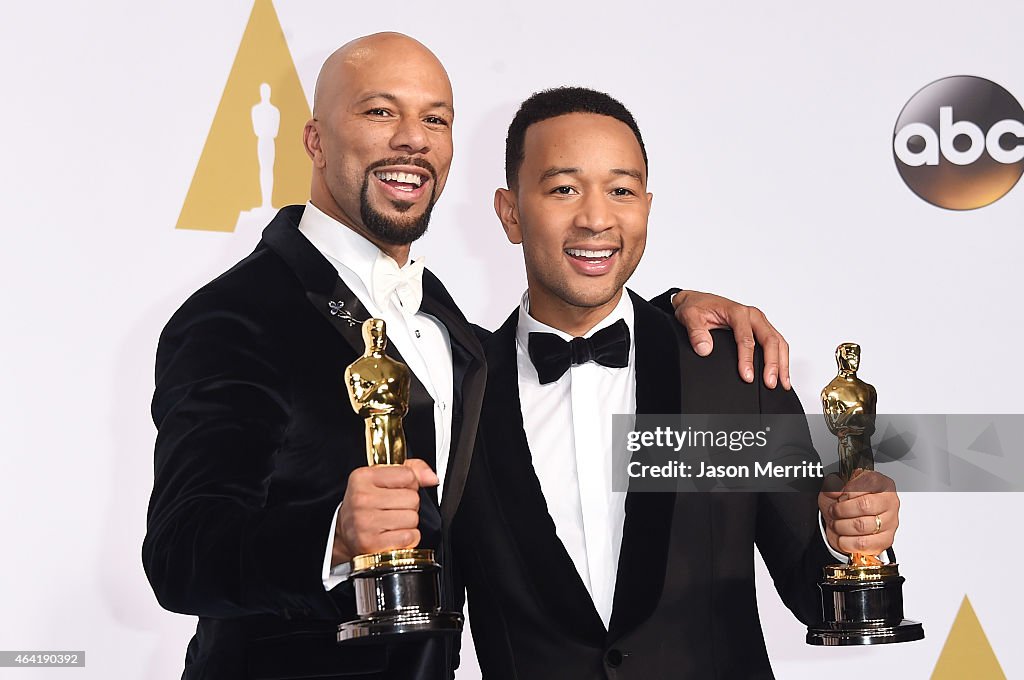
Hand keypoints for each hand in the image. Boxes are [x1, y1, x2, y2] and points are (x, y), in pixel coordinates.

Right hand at [331, 459, 438, 566]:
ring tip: (392, 521)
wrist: (346, 533)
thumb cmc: (367, 503)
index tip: (397, 489)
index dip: (409, 483)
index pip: (408, 475)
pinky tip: (393, 534)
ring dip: (408, 522)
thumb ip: (412, 469)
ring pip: (413, 518)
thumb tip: (432, 478)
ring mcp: (365, 522)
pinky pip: (409, 537)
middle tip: (393, 508)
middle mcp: (361, 499)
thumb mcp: (384, 477)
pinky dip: (407, 538)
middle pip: (412, 498)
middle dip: (409, 505)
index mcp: (363, 477)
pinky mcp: (371, 543)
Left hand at [670, 290, 790, 389]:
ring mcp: (759, 321)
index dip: (747, 359)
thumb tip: (704, 349)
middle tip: (769, 383)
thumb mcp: (689, 316)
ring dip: (782, 363)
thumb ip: (696, 332)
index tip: (747, 376)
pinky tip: (782, 373)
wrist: (697, 300)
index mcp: (737, 312)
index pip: (746, 339)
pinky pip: (777, 342)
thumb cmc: (696, 307)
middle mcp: (752, 315)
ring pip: (778, 341)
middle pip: (770, 340)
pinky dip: (782, 358)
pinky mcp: (761, 327)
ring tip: (782, 383)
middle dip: (772, 363)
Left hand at [818, 470, 898, 557]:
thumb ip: (832, 484)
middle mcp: (889, 501)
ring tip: (836, 523)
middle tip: (834, 511)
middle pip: (864, 505)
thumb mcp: (835, 486)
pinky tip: (843, 536)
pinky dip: (846, 541)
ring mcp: (890, 522)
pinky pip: (863, 544)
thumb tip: (835, 490)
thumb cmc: (845, 501)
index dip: (847, 491)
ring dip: (841, 526)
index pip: (866, 484)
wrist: (846, 520)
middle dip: (841, 510)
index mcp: (881, 483)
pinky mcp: (886, 540)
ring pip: (862, 526)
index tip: (839, 496)